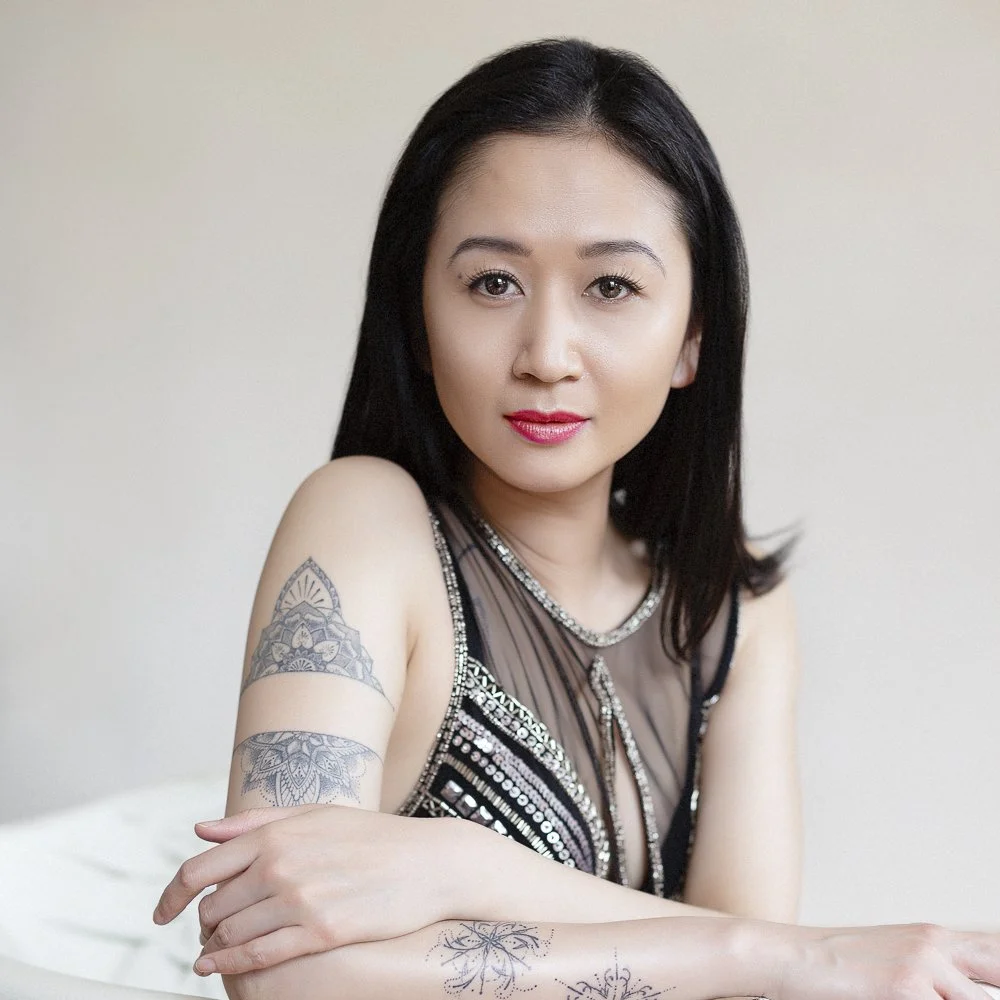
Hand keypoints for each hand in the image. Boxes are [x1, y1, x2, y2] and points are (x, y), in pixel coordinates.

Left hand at [152, 805, 471, 975]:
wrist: (427, 862)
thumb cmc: (371, 837)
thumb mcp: (314, 814)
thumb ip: (255, 823)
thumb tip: (201, 830)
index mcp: (276, 834)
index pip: (201, 867)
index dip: (171, 894)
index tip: (161, 913)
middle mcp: (281, 864)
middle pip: (212, 906)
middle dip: (201, 924)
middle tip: (205, 933)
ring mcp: (300, 899)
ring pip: (231, 935)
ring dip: (213, 948)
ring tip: (212, 953)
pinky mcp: (320, 932)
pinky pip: (259, 956)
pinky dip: (230, 966)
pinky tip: (218, 970)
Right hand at [778, 922, 999, 999]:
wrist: (787, 958)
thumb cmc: (832, 967)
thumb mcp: (891, 960)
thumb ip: (933, 976)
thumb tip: (959, 991)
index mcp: (934, 937)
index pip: (997, 953)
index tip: (996, 983)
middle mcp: (935, 945)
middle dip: (997, 988)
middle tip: (959, 995)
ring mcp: (923, 967)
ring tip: (910, 994)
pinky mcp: (906, 991)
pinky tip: (893, 999)